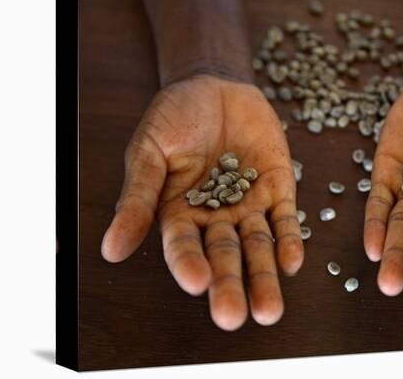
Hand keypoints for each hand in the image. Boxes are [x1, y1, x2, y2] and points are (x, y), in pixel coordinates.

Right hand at [101, 75, 303, 329]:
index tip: (196, 283)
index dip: (188, 264)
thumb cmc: (174, 118)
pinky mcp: (278, 188)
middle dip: (229, 285)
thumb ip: (137, 198)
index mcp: (178, 213)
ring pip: (257, 246)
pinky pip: (284, 219)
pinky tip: (292, 263)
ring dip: (264, 277)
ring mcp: (248, 204)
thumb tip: (111, 250)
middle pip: (223, 256)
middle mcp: (214, 217)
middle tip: (233, 316)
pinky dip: (289, 240)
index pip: (183, 246)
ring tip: (269, 310)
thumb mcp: (150, 152)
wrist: (213, 86)